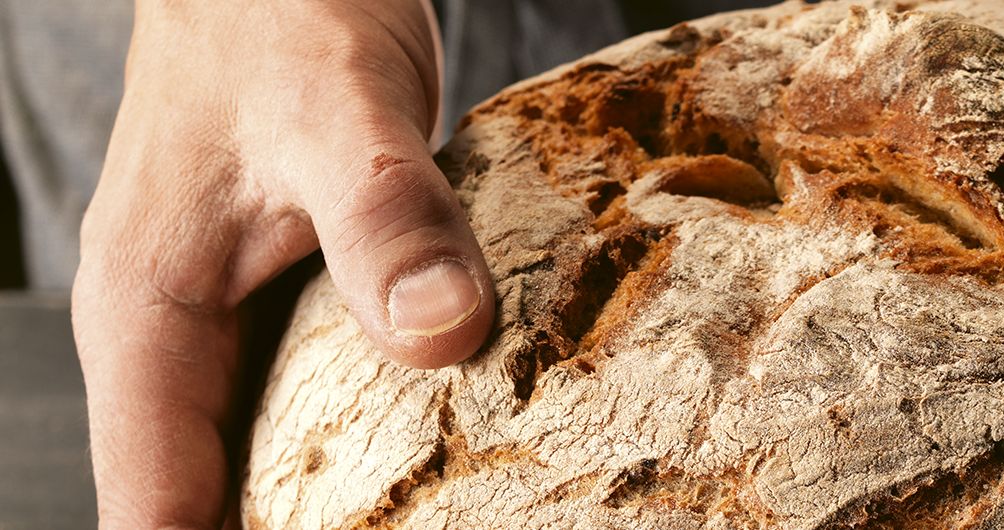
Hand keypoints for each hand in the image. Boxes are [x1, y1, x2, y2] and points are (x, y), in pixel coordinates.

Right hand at [72, 1, 491, 526]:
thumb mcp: (339, 109)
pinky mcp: (296, 304)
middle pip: (210, 503)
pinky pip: (325, 402)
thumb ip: (384, 219)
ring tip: (432, 519)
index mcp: (147, 319)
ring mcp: (236, 327)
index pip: (155, 506)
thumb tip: (441, 334)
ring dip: (338, 503)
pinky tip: (447, 457)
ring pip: (270, 458)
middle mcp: (180, 342)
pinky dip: (375, 440)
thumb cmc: (282, 15)